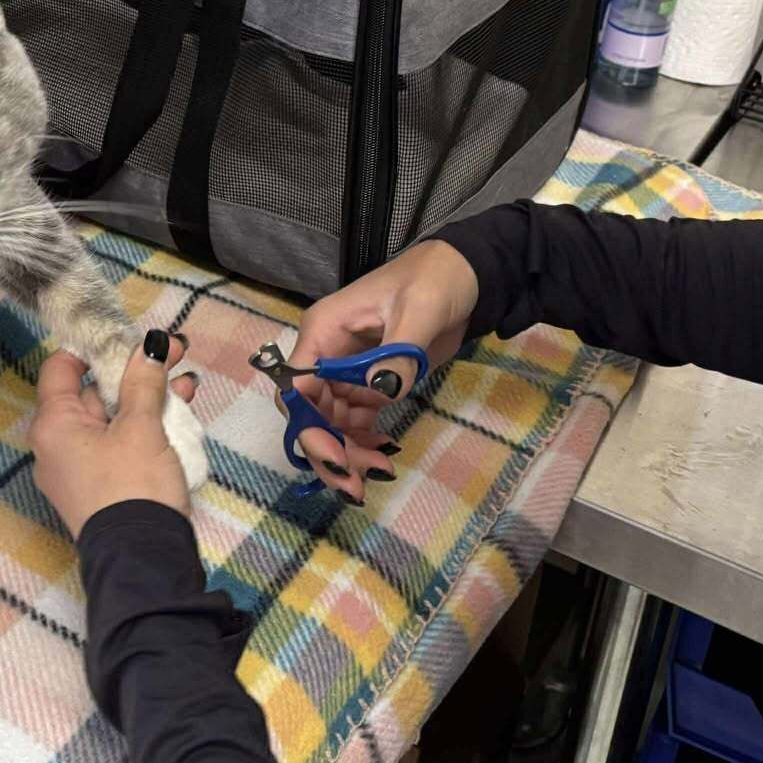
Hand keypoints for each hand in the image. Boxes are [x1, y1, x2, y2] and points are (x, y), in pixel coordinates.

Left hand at [31, 332, 198, 537]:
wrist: (144, 561)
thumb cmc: (133, 487)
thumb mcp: (142, 427)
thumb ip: (143, 381)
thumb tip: (149, 345)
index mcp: (53, 425)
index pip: (60, 368)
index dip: (93, 347)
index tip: (126, 335)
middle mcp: (56, 446)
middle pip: (91, 393)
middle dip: (133, 372)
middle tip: (173, 352)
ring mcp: (78, 469)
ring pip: (111, 419)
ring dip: (146, 399)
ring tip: (186, 382)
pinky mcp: (101, 487)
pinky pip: (118, 445)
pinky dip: (144, 427)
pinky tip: (179, 413)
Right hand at [284, 241, 479, 500]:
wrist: (465, 275)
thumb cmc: (434, 281)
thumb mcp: (419, 311)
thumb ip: (398, 352)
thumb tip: (380, 391)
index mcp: (324, 331)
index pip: (297, 385)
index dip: (309, 425)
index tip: (336, 458)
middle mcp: (327, 353)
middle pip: (310, 412)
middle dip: (328, 450)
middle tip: (355, 487)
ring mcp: (348, 370)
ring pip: (332, 422)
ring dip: (347, 452)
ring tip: (378, 474)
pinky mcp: (372, 381)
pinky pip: (356, 420)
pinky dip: (364, 442)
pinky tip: (384, 456)